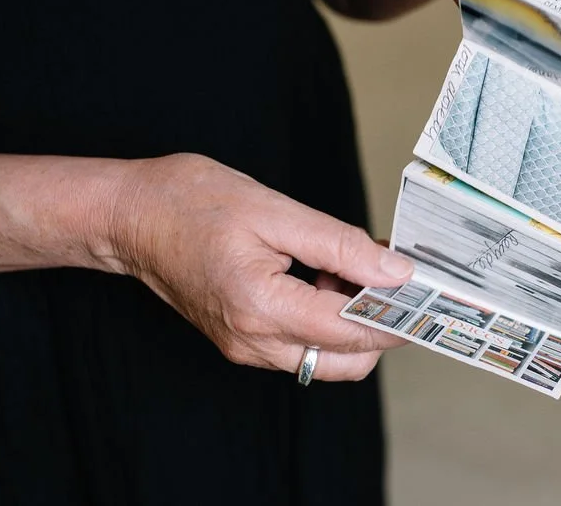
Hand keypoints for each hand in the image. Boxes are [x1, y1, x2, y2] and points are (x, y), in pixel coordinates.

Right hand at [108, 153, 413, 381]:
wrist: (131, 215)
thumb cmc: (191, 202)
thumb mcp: (274, 211)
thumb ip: (340, 245)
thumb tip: (394, 270)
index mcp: (259, 306)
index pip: (351, 330)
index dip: (397, 313)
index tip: (429, 292)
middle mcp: (252, 341)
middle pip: (346, 360)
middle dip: (380, 323)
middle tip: (390, 273)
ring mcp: (245, 346)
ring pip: (326, 357)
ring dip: (352, 321)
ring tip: (348, 266)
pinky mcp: (243, 340)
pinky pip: (302, 345)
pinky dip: (326, 319)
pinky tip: (324, 275)